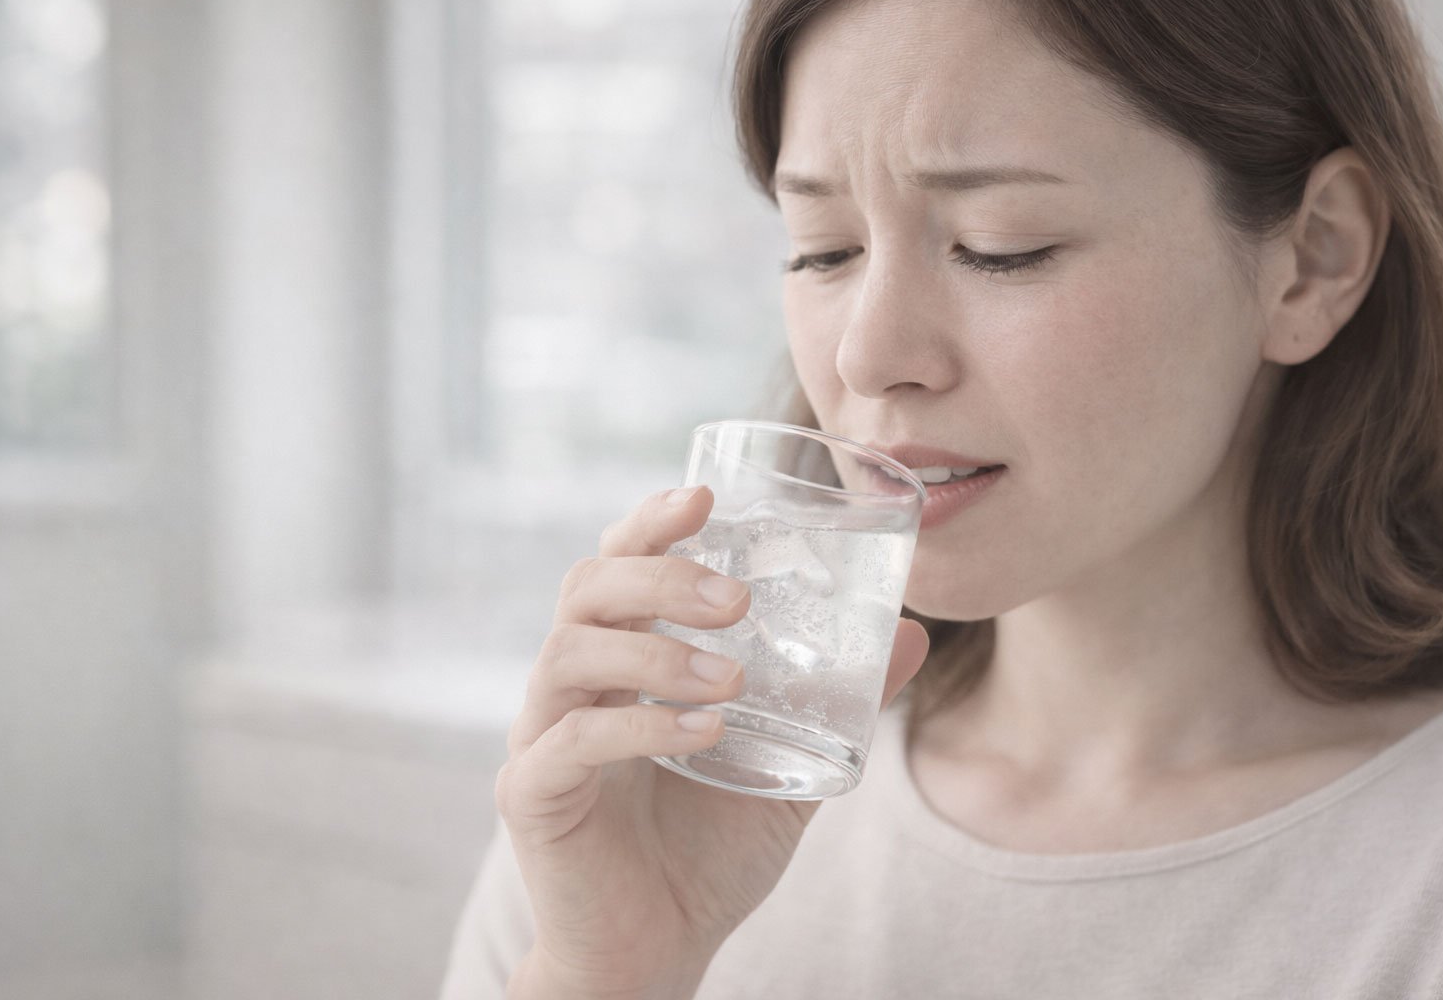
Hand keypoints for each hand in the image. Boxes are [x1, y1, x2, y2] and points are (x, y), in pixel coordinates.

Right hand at [496, 485, 928, 997]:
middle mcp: (571, 685)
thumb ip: (836, 703)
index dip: (649, 521)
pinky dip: (641, 724)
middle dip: (660, 573)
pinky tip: (706, 728)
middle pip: (586, 588)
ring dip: (656, 648)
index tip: (704, 494)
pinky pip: (572, 738)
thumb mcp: (788, 763)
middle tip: (736, 597)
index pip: (617, 565)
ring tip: (732, 674)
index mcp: (619, 661)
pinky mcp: (532, 793)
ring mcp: (542, 735)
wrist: (658, 949)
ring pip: (570, 650)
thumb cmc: (710, 849)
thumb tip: (910, 635)